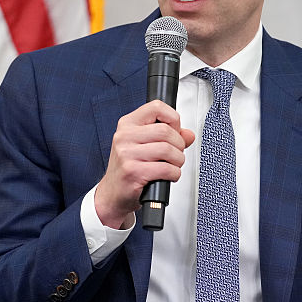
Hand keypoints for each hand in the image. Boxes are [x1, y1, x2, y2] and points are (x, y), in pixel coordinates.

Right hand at [93, 100, 194, 228]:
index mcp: (127, 124)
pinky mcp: (133, 172)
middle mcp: (124, 136)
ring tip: (173, 165)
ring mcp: (127, 154)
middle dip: (179, 144)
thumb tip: (189, 134)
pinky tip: (168, 176)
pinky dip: (174, 174)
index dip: (173, 118)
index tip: (174, 130)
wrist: (113, 194)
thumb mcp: (145, 146)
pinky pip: (165, 169)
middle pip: (165, 130)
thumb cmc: (129, 169)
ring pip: (167, 149)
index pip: (156, 107)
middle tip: (176, 154)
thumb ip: (169, 137)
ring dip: (178, 160)